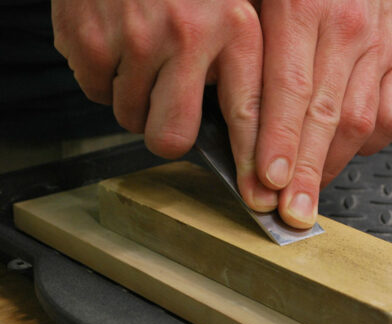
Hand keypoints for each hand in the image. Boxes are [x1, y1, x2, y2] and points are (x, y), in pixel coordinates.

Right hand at [51, 0, 278, 211]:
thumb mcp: (233, 7)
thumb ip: (240, 63)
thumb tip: (246, 132)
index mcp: (235, 27)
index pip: (249, 114)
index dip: (254, 164)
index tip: (261, 197)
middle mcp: (189, 35)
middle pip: (173, 137)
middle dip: (169, 137)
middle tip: (170, 116)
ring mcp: (136, 39)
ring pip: (130, 118)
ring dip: (135, 101)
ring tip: (144, 60)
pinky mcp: (90, 40)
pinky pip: (96, 93)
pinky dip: (105, 78)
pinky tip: (119, 45)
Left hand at [255, 1, 391, 227]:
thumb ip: (244, 38)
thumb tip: (217, 101)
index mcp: (304, 5)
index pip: (289, 90)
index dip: (280, 143)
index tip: (269, 183)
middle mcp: (348, 28)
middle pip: (327, 117)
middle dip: (307, 173)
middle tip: (292, 213)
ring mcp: (381, 45)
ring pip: (361, 122)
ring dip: (333, 165)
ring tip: (309, 193)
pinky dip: (368, 143)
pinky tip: (344, 152)